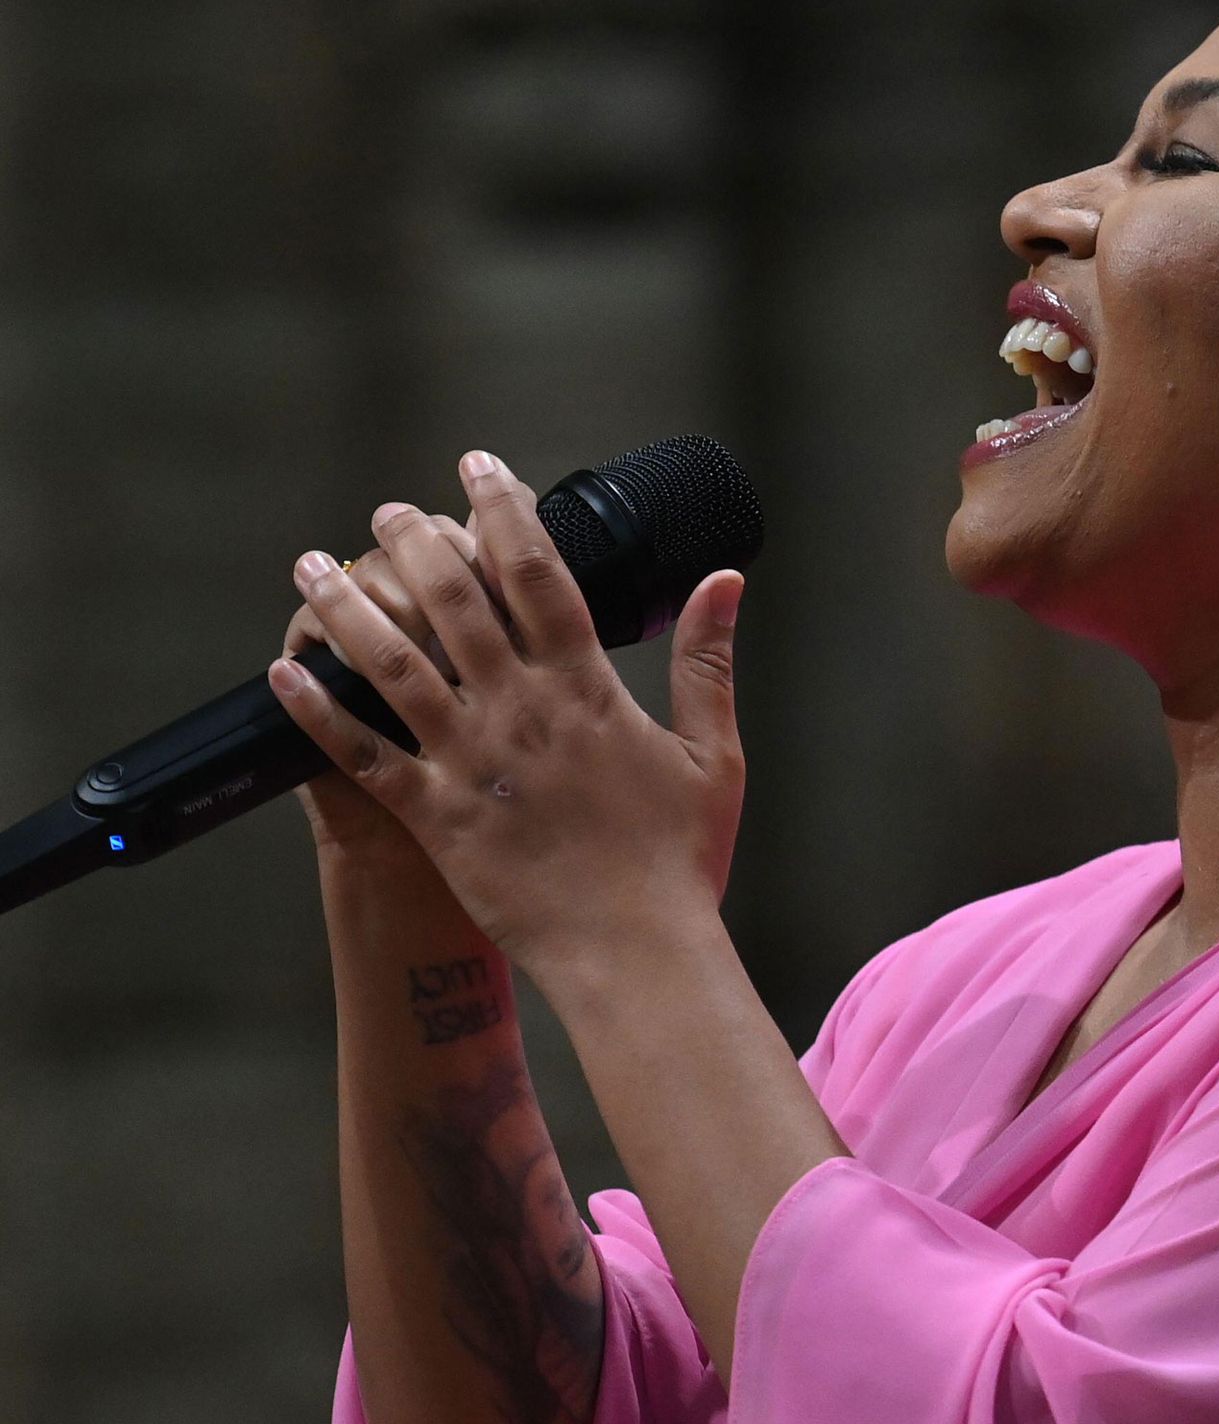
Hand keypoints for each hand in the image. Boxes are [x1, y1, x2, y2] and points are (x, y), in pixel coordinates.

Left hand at [267, 451, 746, 976]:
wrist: (637, 955)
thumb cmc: (681, 858)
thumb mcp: (713, 751)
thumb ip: (709, 660)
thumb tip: (725, 578)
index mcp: (587, 689)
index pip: (538, 574)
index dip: (505, 512)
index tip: (479, 468)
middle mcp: (521, 711)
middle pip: (454, 602)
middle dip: (416, 543)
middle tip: (389, 511)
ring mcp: (471, 763)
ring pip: (393, 665)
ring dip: (348, 608)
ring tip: (313, 565)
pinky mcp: (435, 819)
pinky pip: (361, 757)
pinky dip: (318, 713)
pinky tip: (287, 674)